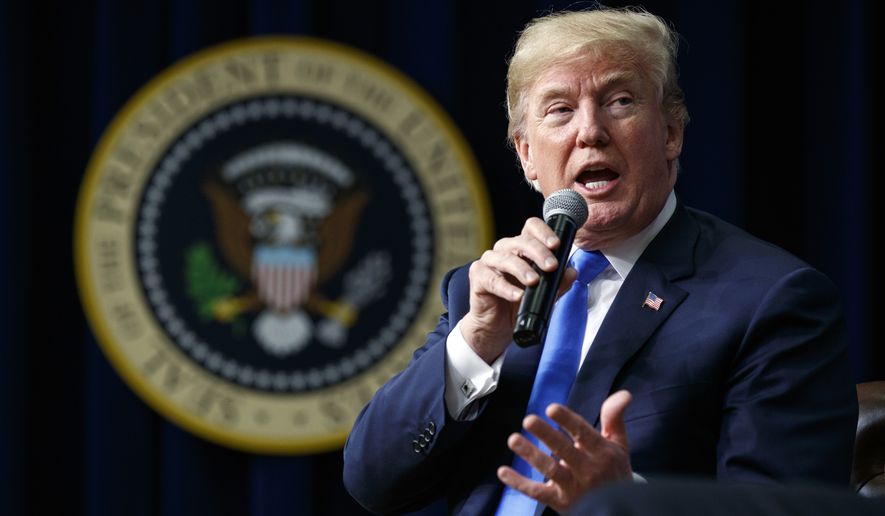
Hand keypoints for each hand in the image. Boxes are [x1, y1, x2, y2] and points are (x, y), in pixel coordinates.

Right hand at [460, 218, 575, 362]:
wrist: (497, 327)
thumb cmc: (518, 304)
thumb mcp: (544, 294)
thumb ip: (558, 282)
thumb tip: (572, 272)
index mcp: (521, 248)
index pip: (531, 228)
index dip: (543, 232)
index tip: (556, 244)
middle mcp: (504, 250)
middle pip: (520, 241)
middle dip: (538, 252)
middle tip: (551, 266)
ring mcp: (489, 262)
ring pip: (505, 258)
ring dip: (522, 269)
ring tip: (534, 281)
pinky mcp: (478, 277)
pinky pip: (491, 279)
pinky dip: (506, 288)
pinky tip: (517, 295)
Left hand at [497, 391, 632, 512]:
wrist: (618, 509)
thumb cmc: (614, 470)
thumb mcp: (618, 444)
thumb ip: (614, 417)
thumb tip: (624, 393)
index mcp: (601, 452)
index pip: (584, 433)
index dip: (568, 421)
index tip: (551, 408)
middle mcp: (587, 470)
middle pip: (564, 450)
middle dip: (546, 435)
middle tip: (528, 420)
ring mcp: (573, 487)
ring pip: (550, 470)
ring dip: (530, 455)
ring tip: (513, 440)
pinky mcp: (559, 501)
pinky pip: (537, 492)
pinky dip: (519, 483)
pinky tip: (503, 472)